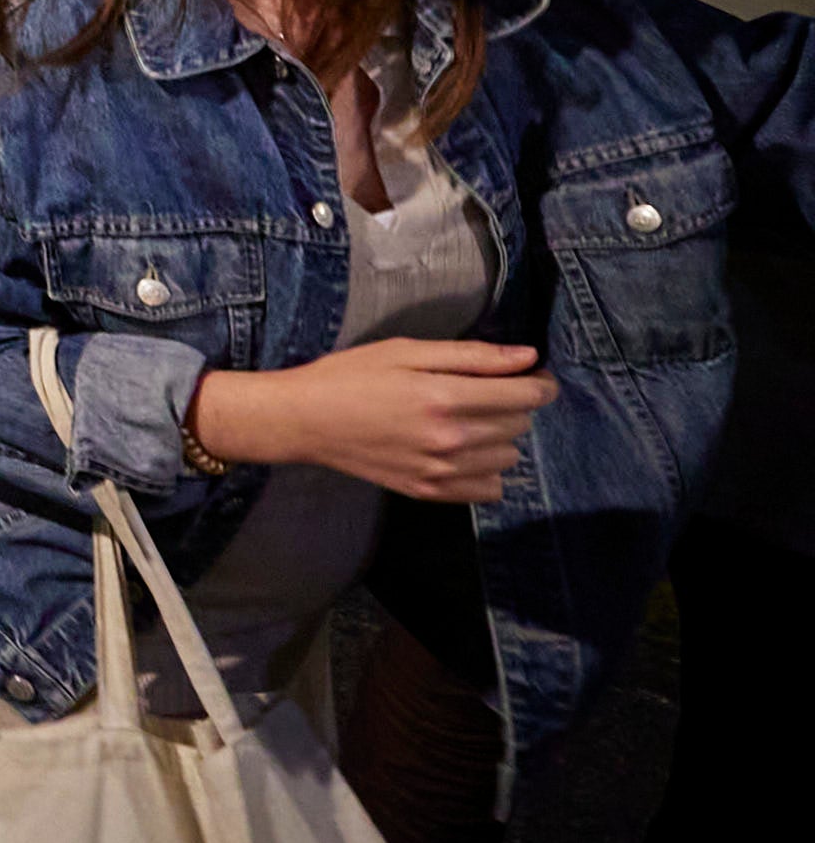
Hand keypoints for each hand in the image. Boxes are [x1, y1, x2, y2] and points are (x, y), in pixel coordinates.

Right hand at [190, 341, 557, 504]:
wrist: (303, 421)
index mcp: (444, 397)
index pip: (526, 394)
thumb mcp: (406, 350)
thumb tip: (527, 357)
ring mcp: (440, 471)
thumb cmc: (350, 376)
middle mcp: (449, 439)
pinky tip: (461, 452)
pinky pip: (490, 489)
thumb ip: (471, 355)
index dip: (539, 382)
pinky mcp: (429, 491)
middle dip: (512, 403)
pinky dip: (486, 471)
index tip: (531, 374)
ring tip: (466, 422)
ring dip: (499, 437)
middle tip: (482, 391)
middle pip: (520, 423)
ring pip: (509, 456)